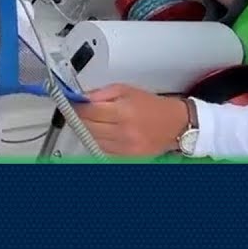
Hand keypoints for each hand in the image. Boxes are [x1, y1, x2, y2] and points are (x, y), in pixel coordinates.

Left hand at [73, 84, 190, 156]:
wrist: (175, 124)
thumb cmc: (152, 106)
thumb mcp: (126, 90)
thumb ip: (101, 93)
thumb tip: (81, 97)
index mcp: (123, 112)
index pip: (89, 112)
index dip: (76, 106)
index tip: (71, 103)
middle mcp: (124, 132)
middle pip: (87, 127)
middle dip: (79, 118)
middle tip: (77, 111)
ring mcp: (126, 148)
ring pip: (92, 140)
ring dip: (88, 130)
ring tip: (94, 121)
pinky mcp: (128, 158)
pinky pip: (103, 150)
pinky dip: (99, 141)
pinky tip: (104, 133)